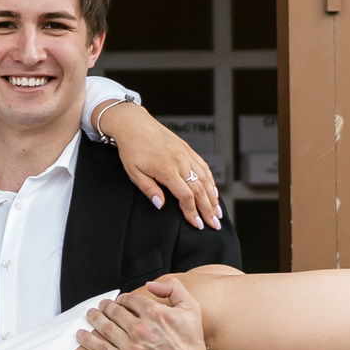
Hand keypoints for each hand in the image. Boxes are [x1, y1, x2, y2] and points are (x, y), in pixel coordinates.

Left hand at [77, 277, 218, 349]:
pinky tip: (81, 335)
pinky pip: (101, 349)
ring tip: (90, 315)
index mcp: (155, 313)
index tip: (119, 301)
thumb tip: (150, 285)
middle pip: (114, 312)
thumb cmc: (192, 344)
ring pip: (105, 328)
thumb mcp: (191, 309)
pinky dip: (87, 341)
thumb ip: (173, 289)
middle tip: (101, 306)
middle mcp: (141, 329)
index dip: (122, 299)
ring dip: (94, 319)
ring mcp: (132, 348)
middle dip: (105, 307)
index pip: (129, 300)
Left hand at [96, 100, 222, 230]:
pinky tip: (213, 191)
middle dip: (208, 210)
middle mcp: (181, 162)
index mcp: (167, 169)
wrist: (134, 124)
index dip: (192, 213)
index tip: (197, 224)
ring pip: (205, 180)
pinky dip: (211, 181)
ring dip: (213, 198)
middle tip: (214, 225)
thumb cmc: (132, 148)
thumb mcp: (134, 172)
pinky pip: (204, 168)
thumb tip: (160, 205)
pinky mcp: (188, 150)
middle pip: (200, 191)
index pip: (186, 197)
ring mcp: (186, 155)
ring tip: (218, 212)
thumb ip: (149, 190)